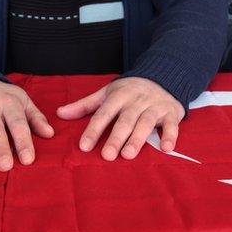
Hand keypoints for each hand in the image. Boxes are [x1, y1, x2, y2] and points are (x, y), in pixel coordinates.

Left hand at [57, 77, 184, 160]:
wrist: (163, 75)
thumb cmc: (130, 90)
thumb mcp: (107, 93)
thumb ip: (85, 105)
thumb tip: (60, 113)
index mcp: (119, 95)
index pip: (104, 113)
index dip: (94, 129)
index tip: (84, 146)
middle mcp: (136, 100)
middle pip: (125, 120)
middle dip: (116, 137)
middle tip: (107, 156)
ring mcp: (155, 105)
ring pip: (146, 122)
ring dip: (138, 139)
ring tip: (128, 155)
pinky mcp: (171, 112)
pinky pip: (172, 125)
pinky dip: (170, 136)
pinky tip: (166, 149)